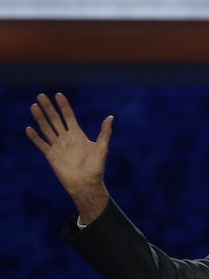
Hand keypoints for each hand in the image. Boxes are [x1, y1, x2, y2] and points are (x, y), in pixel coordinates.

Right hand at [26, 93, 113, 223]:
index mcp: (77, 134)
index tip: (58, 95)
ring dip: (40, 118)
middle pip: (55, 119)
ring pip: (46, 129)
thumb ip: (104, 132)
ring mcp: (58, 146)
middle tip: (41, 95)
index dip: (64, 105)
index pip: (68, 116)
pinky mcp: (51, 156)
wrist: (86, 184)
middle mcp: (66, 138)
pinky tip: (29, 129)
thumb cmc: (96, 167)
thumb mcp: (102, 148)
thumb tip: (110, 117)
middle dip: (48, 108)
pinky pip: (41, 144)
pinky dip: (35, 137)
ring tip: (34, 106)